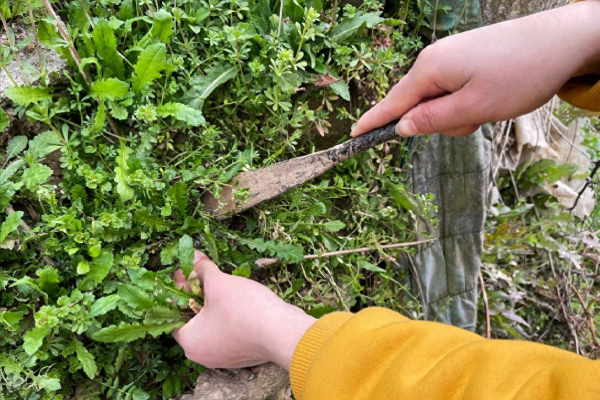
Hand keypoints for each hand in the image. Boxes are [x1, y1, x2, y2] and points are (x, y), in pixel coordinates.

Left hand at [172, 251, 315, 369]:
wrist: (283, 332)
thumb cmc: (244, 310)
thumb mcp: (218, 283)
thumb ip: (201, 270)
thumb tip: (191, 256)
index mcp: (190, 343)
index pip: (174, 313)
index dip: (179, 288)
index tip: (186, 270)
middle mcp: (204, 355)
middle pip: (193, 319)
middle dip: (198, 294)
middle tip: (203, 273)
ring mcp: (225, 357)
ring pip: (213, 326)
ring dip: (215, 304)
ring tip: (221, 282)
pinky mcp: (244, 354)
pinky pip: (230, 332)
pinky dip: (230, 315)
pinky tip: (238, 298)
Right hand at [351, 1, 599, 137]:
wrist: (563, 40)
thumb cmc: (520, 73)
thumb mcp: (474, 107)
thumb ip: (433, 121)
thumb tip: (401, 128)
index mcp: (430, 70)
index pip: (392, 103)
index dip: (374, 123)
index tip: (353, 137)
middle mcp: (434, 60)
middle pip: (418, 106)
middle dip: (441, 122)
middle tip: (475, 118)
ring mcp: (450, 57)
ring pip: (439, 101)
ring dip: (459, 114)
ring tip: (489, 104)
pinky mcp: (465, 59)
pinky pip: (453, 90)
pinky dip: (467, 102)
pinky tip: (491, 96)